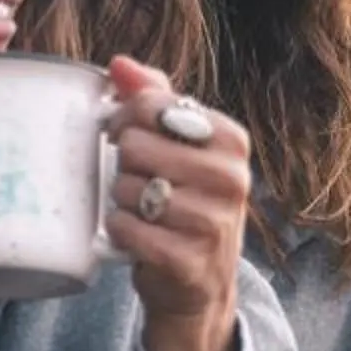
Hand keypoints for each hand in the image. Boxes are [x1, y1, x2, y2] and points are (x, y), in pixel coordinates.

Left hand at [100, 57, 252, 350]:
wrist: (200, 285)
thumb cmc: (184, 203)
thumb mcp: (181, 147)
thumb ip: (154, 99)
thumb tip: (118, 64)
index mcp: (232, 140)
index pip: (153, 106)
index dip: (123, 119)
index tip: (122, 136)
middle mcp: (232, 178)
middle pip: (135, 146)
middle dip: (123, 166)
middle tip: (138, 183)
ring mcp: (214, 222)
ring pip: (127, 189)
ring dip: (120, 202)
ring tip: (141, 213)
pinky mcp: (189, 260)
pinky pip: (125, 229)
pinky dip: (118, 233)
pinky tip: (135, 237)